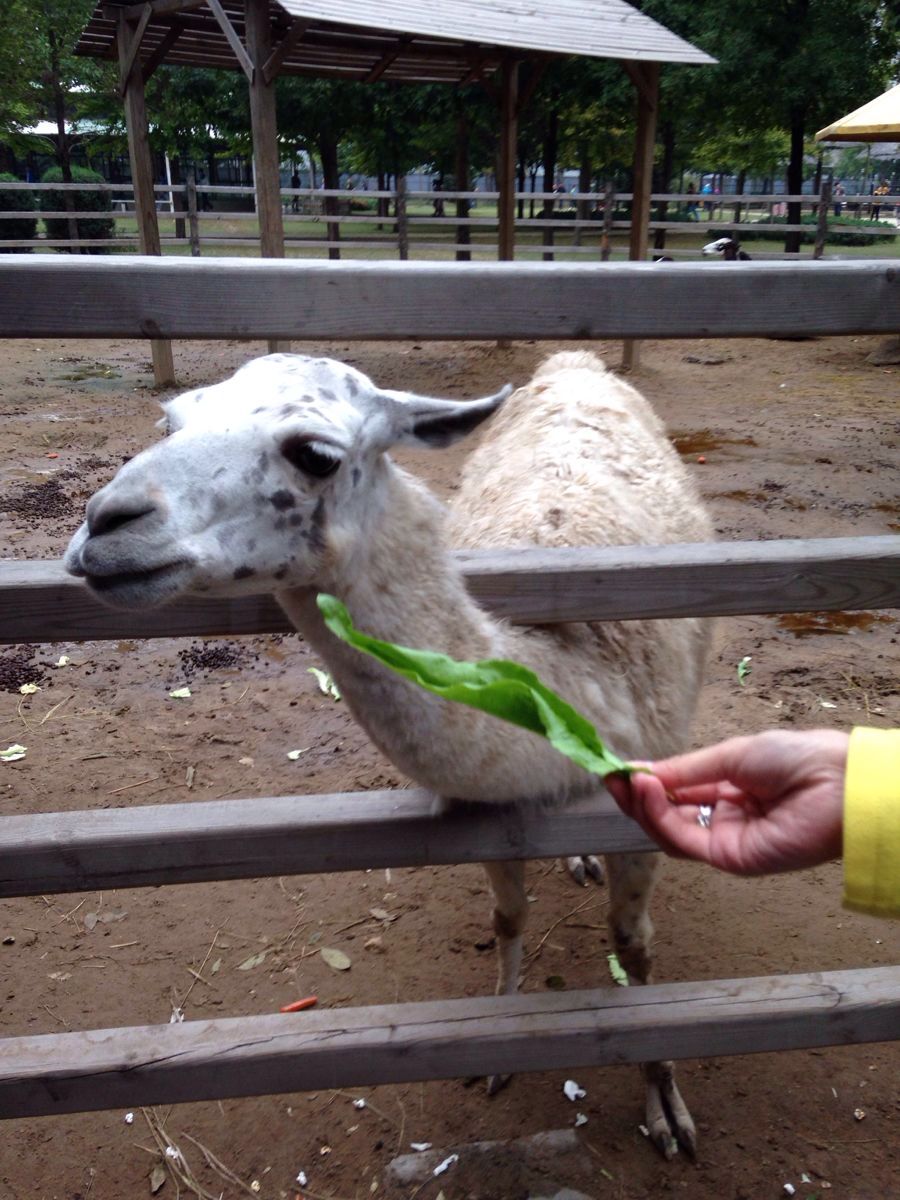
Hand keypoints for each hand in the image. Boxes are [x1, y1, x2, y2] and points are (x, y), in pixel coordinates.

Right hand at [607, 730, 847, 874]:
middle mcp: (724, 819)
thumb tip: (642, 773)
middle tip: (612, 777)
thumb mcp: (730, 755)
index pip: (676, 793)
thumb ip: (685, 771)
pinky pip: (683, 841)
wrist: (836, 783)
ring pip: (669, 832)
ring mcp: (725, 842)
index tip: (618, 768)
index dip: (647, 783)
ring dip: (643, 808)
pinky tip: (649, 790)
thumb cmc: (795, 759)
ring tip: (630, 780)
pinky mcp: (729, 859)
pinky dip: (660, 818)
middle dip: (636, 798)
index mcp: (728, 791)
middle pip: (667, 816)